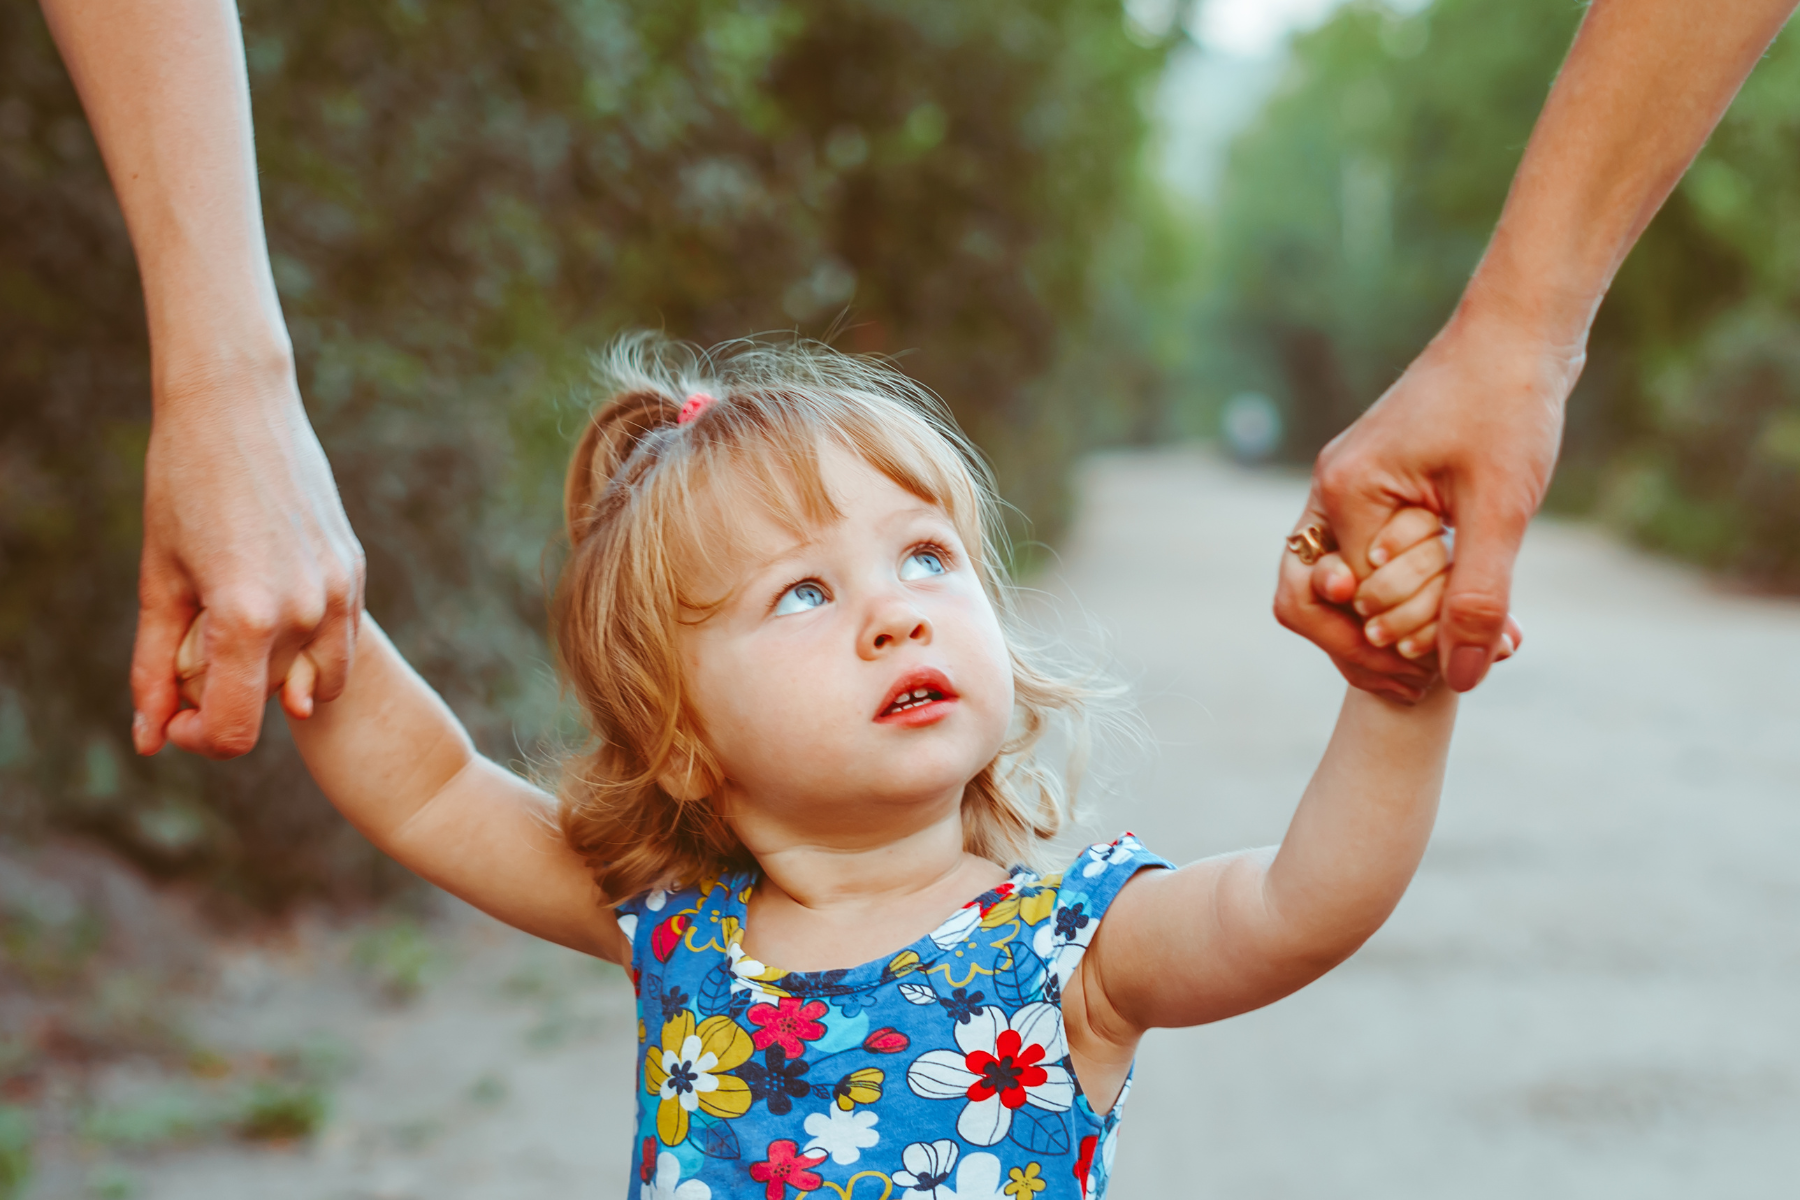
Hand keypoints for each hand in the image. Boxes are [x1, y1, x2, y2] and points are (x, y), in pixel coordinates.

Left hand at [131, 358, 364, 758]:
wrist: (237, 407)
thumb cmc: (183, 486)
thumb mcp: (158, 582)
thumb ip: (154, 667)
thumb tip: (149, 740)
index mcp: (246, 617)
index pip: (235, 728)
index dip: (200, 738)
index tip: (177, 719)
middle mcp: (303, 612)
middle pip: (271, 705)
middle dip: (232, 695)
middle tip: (196, 650)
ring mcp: (339, 592)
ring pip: (317, 683)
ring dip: (279, 678)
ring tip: (240, 632)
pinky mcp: (355, 571)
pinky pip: (339, 642)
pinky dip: (306, 645)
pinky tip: (269, 599)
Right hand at [1275, 308, 1576, 692]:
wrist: (1520, 329)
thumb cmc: (1509, 403)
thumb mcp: (1501, 507)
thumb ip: (1476, 597)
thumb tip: (1458, 678)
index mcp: (1346, 491)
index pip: (1348, 603)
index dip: (1398, 642)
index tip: (1455, 662)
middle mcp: (1331, 492)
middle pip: (1316, 604)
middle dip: (1375, 648)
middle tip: (1437, 678)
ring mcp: (1349, 491)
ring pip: (1344, 590)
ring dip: (1399, 625)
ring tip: (1468, 650)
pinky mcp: (1378, 491)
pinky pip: (1373, 563)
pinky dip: (1417, 595)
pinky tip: (1473, 613)